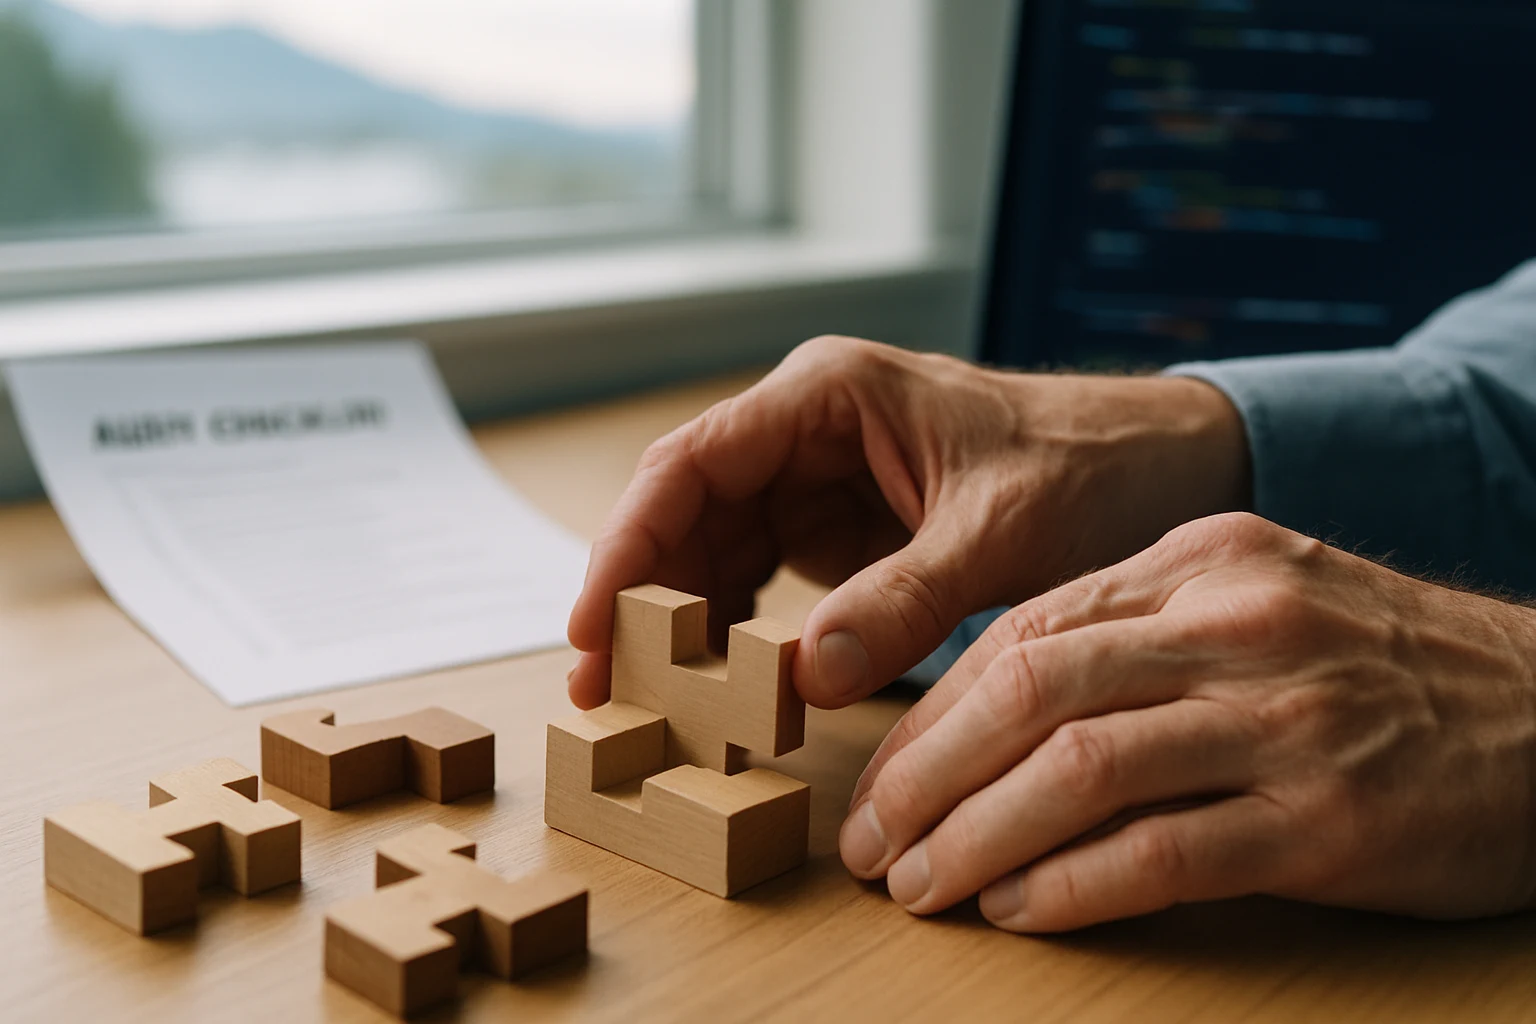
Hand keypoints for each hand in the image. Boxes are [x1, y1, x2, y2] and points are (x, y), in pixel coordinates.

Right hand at [567, 335, 1248, 709]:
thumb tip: (804, 680)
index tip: (598, 625)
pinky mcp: (841, 532)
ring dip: (681, 623)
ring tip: (651, 705)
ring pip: (713, 551)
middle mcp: (806, 431)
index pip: (691, 464)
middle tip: (607, 692)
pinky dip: (736, 634)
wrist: (1159, 465)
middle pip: (685, 512)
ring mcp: (818, 483)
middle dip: (641, 598)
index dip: (630, 543)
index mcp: (828, 395)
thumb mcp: (997, 533)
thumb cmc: (1087, 463)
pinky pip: (761, 581)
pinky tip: (722, 688)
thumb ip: (903, 599)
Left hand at [841, 513, 1535, 931]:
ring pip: (1080, 770)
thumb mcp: (1258, 602)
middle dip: (928, 775)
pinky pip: (1164, 852)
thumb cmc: (1380, 666)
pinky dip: (1073, 887)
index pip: (1023, 632)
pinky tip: (1020, 909)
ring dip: (977, 836)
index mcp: (1203, 562)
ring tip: (923, 885)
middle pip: (1031, 692)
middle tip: (875, 841)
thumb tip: (991, 707)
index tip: (885, 777)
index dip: (932, 713)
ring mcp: (1285, 718)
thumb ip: (1135, 633)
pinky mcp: (1328, 816)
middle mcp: (1236, 625)